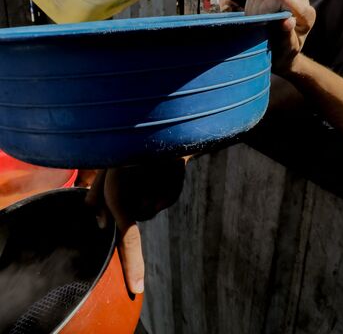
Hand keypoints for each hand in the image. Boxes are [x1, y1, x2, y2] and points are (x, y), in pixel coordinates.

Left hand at [84, 157, 186, 293]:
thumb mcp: (103, 167)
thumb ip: (97, 197)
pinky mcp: (174, 189)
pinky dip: (160, 190)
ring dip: (145, 196)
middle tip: (126, 176)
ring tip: (141, 169)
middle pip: (135, 217)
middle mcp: (144, 200)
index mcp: (121, 197)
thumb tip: (98, 223)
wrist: (159, 126)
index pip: (128, 239)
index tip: (138, 287)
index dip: (133, 265)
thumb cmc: (124, 144)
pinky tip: (157, 170)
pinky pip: (163, 199)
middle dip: (129, 204)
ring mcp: (162, 195)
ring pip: (149, 208)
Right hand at [244, 0, 315, 73]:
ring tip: (261, 26)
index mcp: (306, 13)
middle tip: (262, 28)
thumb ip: (288, 36)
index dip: (267, 9)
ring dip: (255, 11)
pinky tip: (258, 20)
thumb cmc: (285, 53)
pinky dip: (251, 9)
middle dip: (260, 12)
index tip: (265, 24)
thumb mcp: (288, 49)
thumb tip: (287, 22)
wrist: (281, 53)